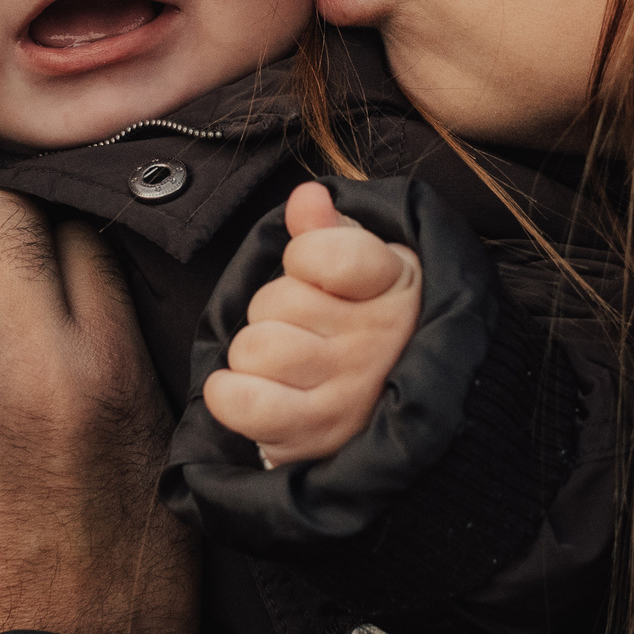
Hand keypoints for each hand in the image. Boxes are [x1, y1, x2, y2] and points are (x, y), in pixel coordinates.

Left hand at [201, 181, 420, 467]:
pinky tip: (252, 389)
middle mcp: (376, 342)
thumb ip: (330, 228)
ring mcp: (346, 394)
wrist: (402, 406)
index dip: (303, 256)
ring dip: (256, 351)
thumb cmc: (367, 323)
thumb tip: (306, 197)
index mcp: (394, 284)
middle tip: (305, 326)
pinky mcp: (312, 436)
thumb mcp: (366, 263)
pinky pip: (240, 401)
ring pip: (255, 348)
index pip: (322, 254)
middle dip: (275, 308)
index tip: (314, 270)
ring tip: (286, 362)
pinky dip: (230, 393)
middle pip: (277, 301)